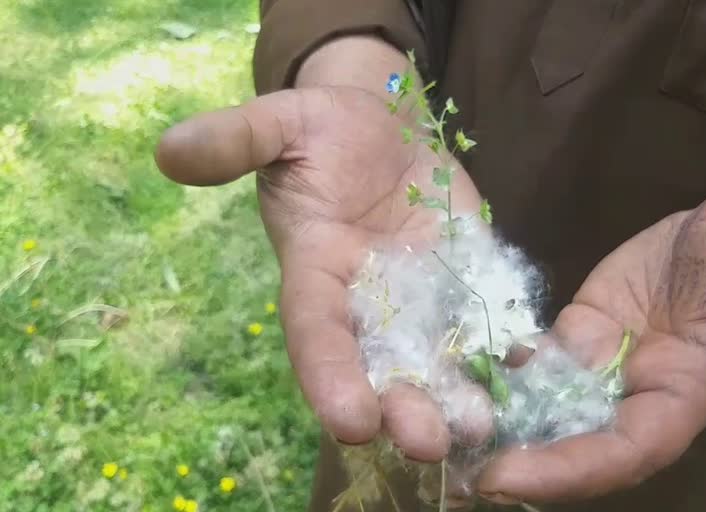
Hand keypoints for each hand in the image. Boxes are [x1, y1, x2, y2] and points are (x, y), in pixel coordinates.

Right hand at [154, 85, 485, 461]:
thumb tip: (168, 151)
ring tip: (480, 428)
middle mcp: (366, 301)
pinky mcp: (466, 281)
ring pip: (434, 358)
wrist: (384, 127)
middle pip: (380, 364)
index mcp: (315, 272)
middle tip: (429, 443)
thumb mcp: (282, 124)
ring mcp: (420, 296)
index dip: (329, 376)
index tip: (350, 421)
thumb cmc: (325, 128)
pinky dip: (506, 350)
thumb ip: (237, 140)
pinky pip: (486, 322)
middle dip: (402, 406)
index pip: (316, 333)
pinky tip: (528, 372)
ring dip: (456, 395)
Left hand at [476, 184, 705, 505]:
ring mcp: (603, 358)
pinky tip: (454, 368)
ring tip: (434, 426)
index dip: (569, 470)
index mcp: (683, 389)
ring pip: (546, 401)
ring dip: (498, 419)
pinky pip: (538, 354)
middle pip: (572, 440)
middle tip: (452, 471)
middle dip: (517, 460)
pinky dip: (501, 365)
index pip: (626, 449)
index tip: (507, 478)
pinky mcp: (581, 326)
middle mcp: (634, 389)